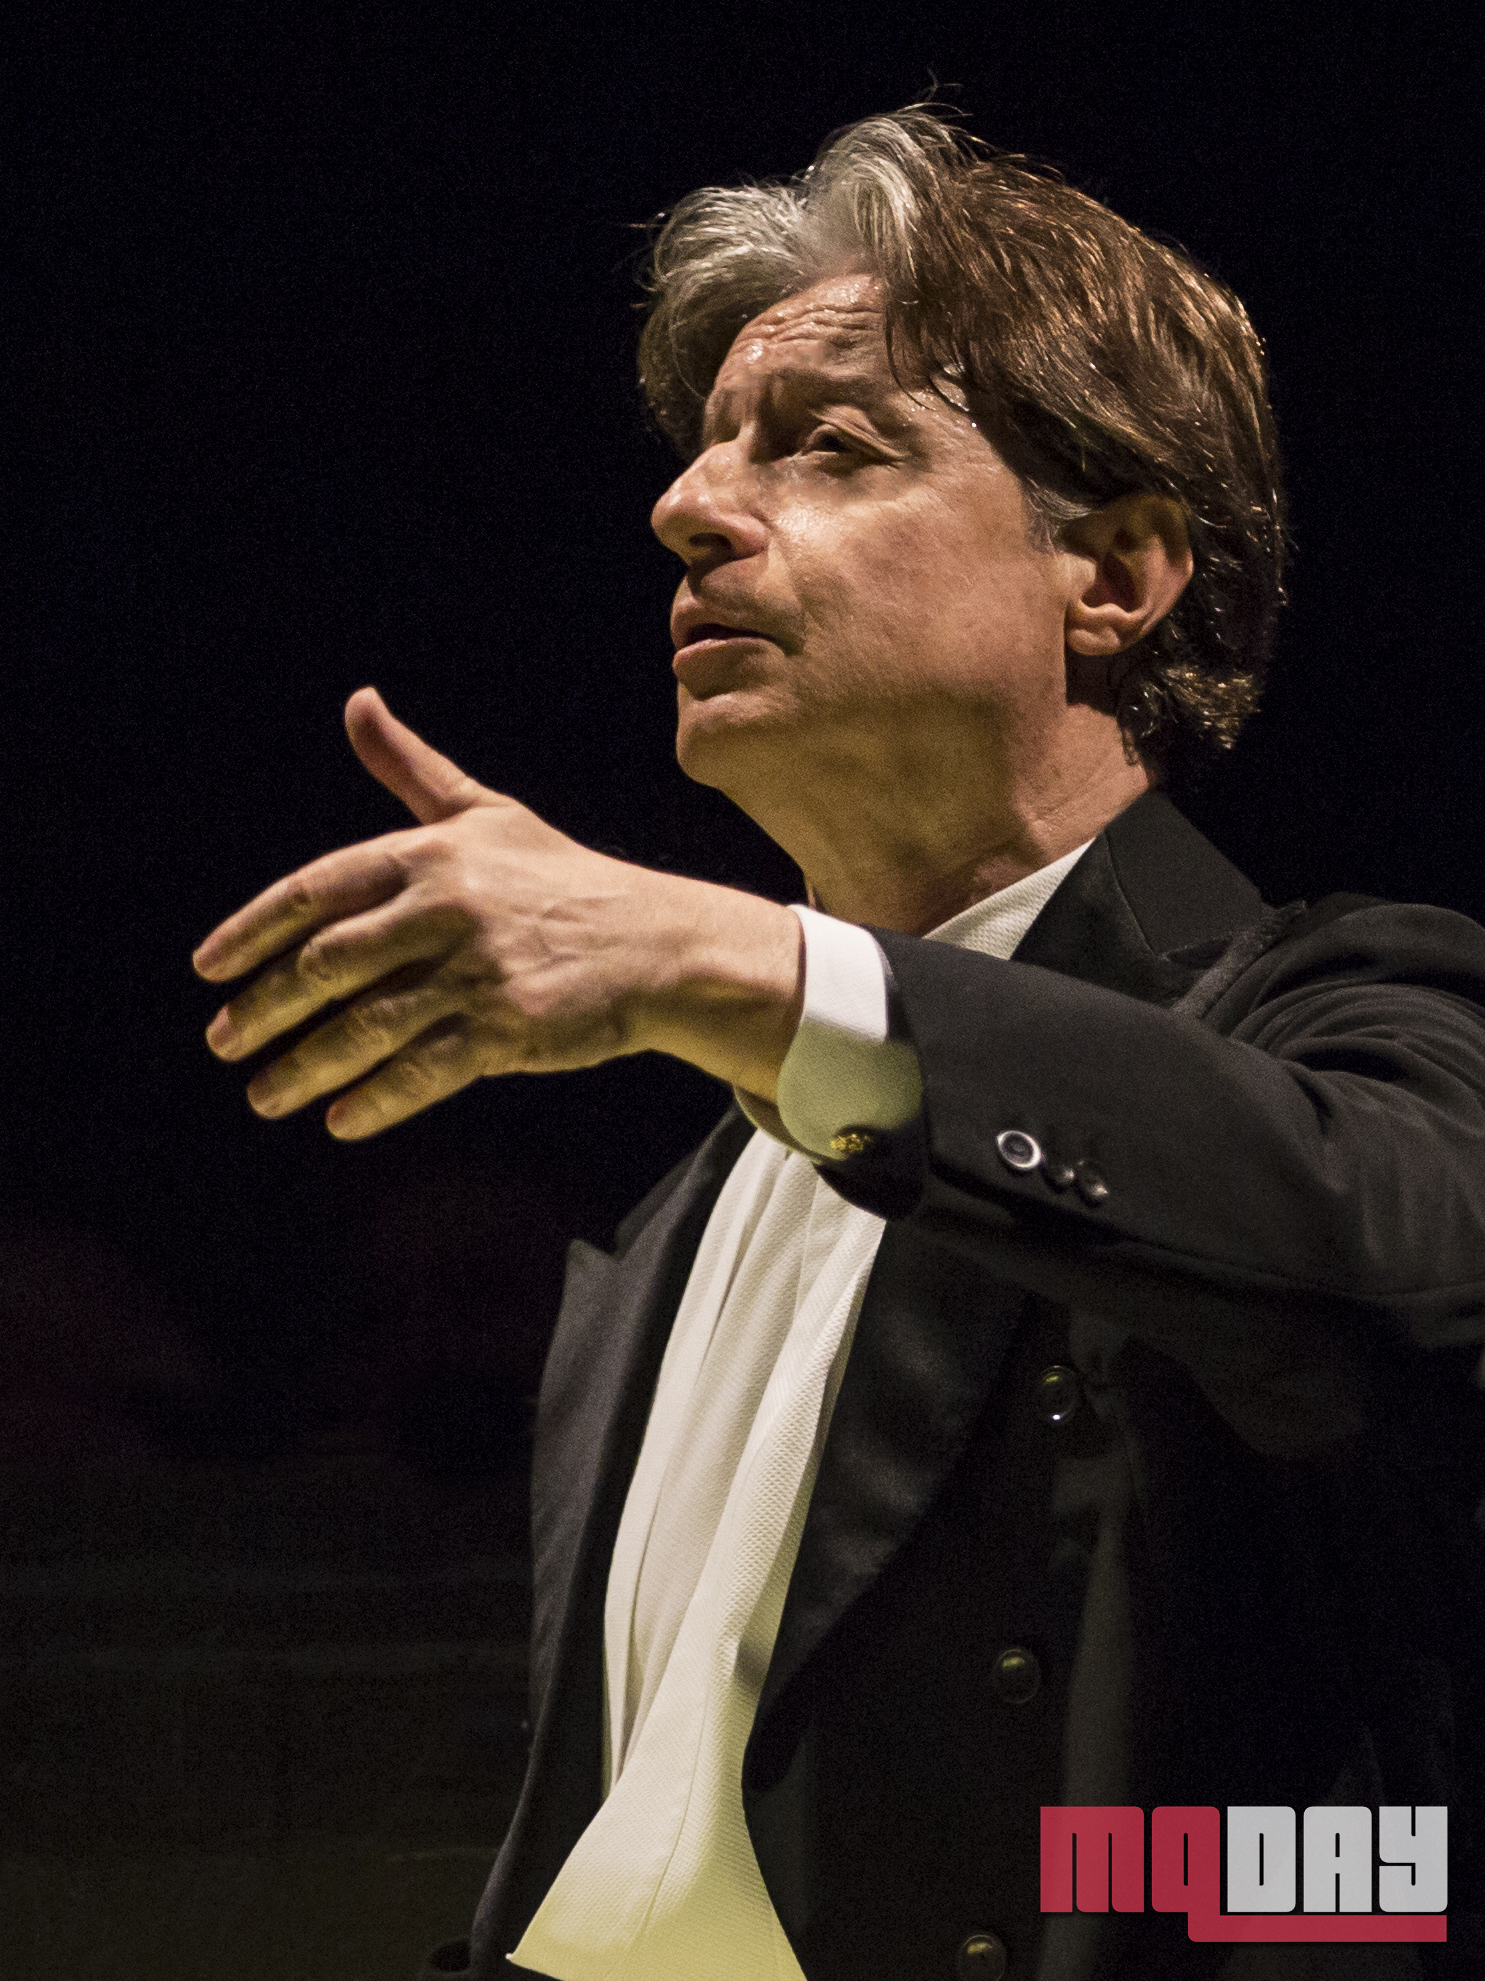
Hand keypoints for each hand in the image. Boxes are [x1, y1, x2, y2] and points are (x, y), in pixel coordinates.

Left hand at [193, 688, 803, 1137]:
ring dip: (304, 1067)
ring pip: (366, 1026)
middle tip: (223, 1041)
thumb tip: (358, 703)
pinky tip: (340, 1120)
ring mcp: (479, 971)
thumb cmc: (567, 879)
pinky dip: (376, 1099)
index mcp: (431, 855)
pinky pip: (423, 1070)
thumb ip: (411, 769)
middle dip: (266, 1009)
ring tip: (264, 1096)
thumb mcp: (487, 815)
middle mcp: (448, 908)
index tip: (210, 970)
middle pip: (328, 965)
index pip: (315, 892)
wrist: (661, 944)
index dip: (253, 932)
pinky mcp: (509, 1028)